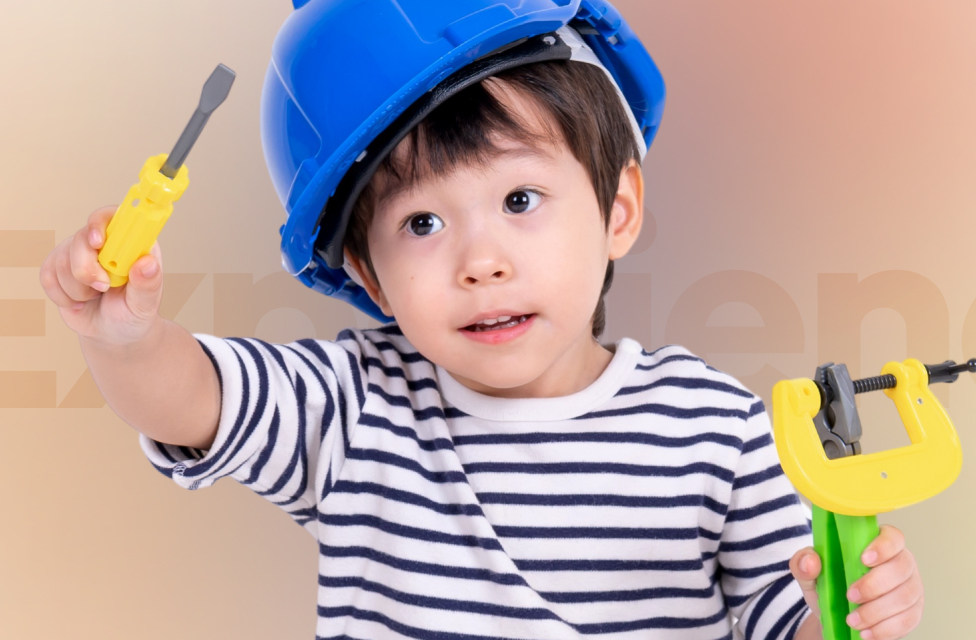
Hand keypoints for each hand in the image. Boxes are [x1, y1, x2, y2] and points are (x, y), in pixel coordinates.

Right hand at [39, 205, 164, 344]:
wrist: (113, 334)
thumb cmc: (133, 315)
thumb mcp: (145, 304)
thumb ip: (147, 284)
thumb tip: (147, 263)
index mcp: (130, 244)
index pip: (112, 216)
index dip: (100, 223)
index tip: (98, 242)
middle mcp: (104, 243)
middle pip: (81, 238)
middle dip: (86, 269)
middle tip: (103, 287)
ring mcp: (79, 252)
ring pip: (62, 259)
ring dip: (78, 288)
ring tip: (96, 297)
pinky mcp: (58, 266)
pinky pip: (48, 274)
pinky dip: (63, 295)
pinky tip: (79, 302)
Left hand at [790, 524, 923, 638]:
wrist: (837, 617)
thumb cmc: (829, 585)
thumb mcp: (810, 573)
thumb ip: (803, 562)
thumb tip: (811, 561)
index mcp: (879, 544)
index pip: (893, 537)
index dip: (883, 546)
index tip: (863, 559)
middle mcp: (901, 563)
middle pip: (902, 567)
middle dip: (875, 584)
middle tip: (850, 596)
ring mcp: (911, 588)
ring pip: (905, 596)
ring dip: (877, 611)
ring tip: (852, 620)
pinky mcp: (913, 613)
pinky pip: (907, 620)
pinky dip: (885, 629)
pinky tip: (866, 633)